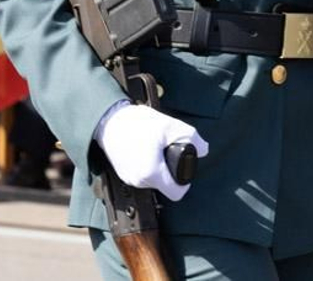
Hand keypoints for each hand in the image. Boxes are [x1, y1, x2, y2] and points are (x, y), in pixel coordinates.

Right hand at [96, 103, 210, 201]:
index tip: (181, 166)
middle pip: (164, 186)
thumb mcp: (170, 126)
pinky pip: (141, 176)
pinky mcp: (122, 174)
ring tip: (153, 148)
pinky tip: (143, 150)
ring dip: (157, 169)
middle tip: (166, 151)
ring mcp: (129, 179)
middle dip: (169, 171)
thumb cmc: (138, 122)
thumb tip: (204, 149)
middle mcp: (139, 181)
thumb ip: (192, 138)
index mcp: (152, 173)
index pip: (176, 193)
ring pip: (152, 181)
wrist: (109, 119)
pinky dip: (146, 166)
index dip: (184, 181)